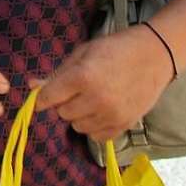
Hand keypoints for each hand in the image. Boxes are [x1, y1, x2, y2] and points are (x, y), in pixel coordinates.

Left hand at [31, 27, 173, 142]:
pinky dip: (94, 126)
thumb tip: (31, 85)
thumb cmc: (113, 48)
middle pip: (62, 113)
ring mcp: (111, 115)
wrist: (153, 56)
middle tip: (76, 88)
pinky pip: (96, 137)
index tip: (42, 97)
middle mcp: (96, 99)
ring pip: (77, 127)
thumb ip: (58, 73)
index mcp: (83, 76)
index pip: (49, 97)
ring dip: (78, 115)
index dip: (42, 98)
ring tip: (91, 97)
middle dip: (64, 102)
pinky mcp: (124, 126)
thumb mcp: (82, 53)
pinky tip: (101, 110)